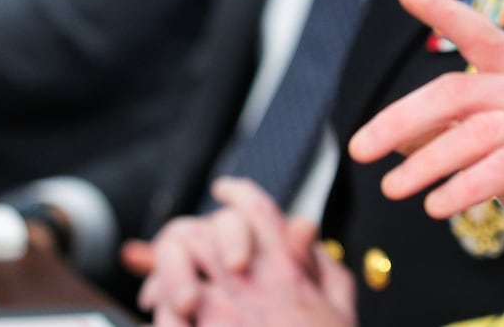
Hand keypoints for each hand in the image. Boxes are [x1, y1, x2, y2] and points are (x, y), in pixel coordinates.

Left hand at [129, 178, 345, 325]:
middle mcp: (250, 285)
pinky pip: (165, 310)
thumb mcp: (340, 309)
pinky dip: (163, 307)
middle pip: (209, 227)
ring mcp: (218, 314)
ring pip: (179, 261)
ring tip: (175, 276)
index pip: (258, 211)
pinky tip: (168, 311)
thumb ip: (324, 267)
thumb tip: (307, 237)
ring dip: (172, 264)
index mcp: (287, 274)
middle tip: (192, 237)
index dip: (238, 192)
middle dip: (197, 227)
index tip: (226, 188)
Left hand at [347, 0, 503, 283]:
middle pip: (461, 91)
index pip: (486, 36)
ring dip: (427, 162)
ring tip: (393, 191)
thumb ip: (461, 144)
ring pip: (480, 131)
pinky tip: (437, 207)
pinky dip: (465, 187)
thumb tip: (398, 136)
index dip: (445, 11)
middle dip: (401, 118)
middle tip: (359, 150)